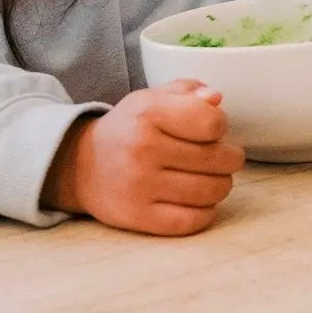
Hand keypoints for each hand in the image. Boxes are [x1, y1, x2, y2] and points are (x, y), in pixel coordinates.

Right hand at [43, 79, 244, 235]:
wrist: (82, 166)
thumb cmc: (129, 128)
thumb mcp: (152, 99)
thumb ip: (189, 92)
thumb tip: (216, 98)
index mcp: (149, 114)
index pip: (213, 122)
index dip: (221, 126)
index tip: (212, 130)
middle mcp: (143, 150)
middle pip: (218, 159)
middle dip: (229, 158)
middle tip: (222, 157)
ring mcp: (140, 186)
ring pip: (211, 191)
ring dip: (221, 185)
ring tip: (212, 178)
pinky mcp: (138, 216)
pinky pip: (192, 220)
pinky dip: (206, 212)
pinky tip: (200, 202)